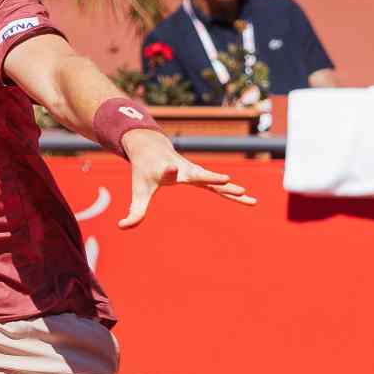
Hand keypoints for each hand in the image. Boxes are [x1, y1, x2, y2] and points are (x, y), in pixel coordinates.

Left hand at [118, 128, 255, 229]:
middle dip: (214, 179)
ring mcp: (196, 173)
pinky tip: (249, 200)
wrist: (153, 147)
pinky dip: (233, 193)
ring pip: (216, 183)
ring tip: (250, 199)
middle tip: (228, 181)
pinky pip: (220, 187)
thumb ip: (135, 210)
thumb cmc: (145, 170)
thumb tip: (122, 227)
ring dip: (232, 190)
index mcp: (167, 170)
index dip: (168, 171)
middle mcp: (185, 169)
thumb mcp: (139, 190)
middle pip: (201, 176)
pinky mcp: (202, 176)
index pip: (168, 172)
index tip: (171, 169)